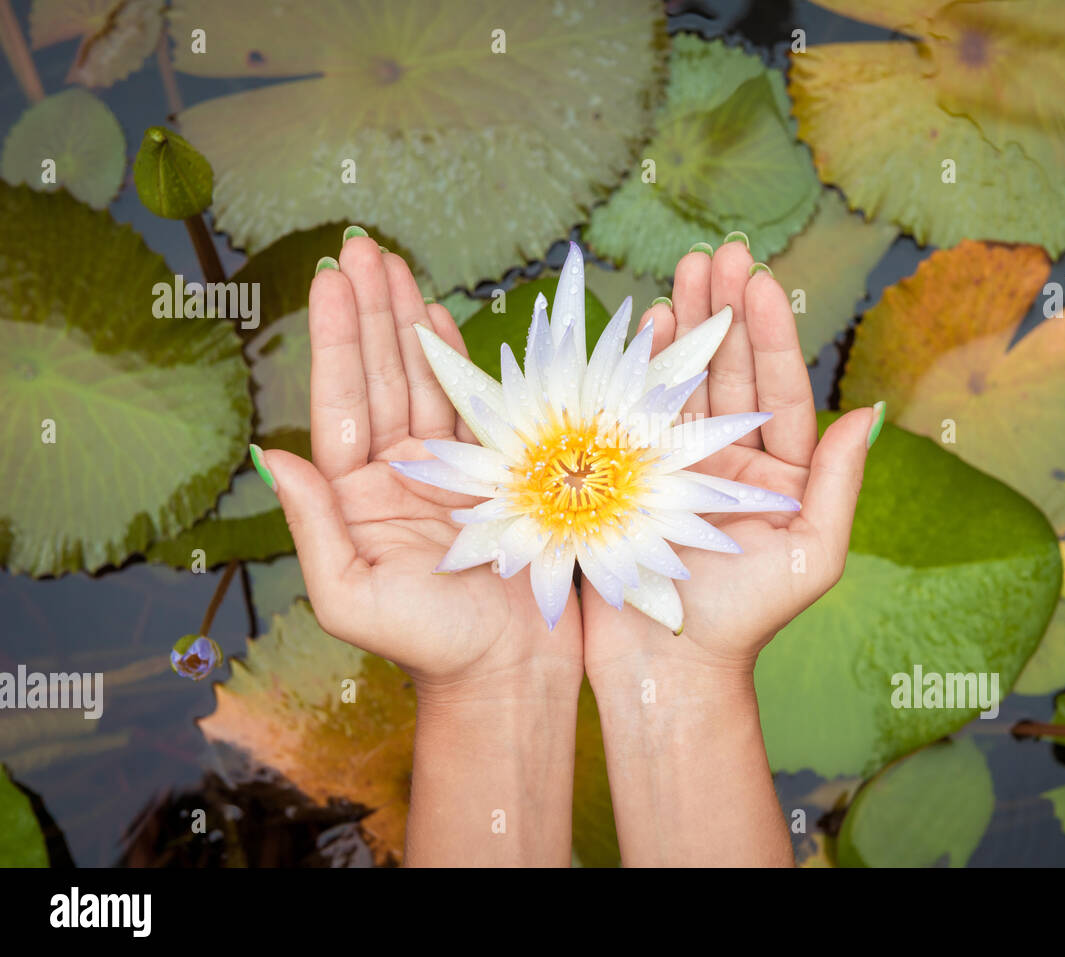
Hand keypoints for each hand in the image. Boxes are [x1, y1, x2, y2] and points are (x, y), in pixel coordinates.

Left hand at [255, 234, 582, 689]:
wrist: (510, 670)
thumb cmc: (429, 645)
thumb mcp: (350, 596)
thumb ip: (312, 525)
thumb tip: (271, 453)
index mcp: (358, 496)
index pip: (341, 402)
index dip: (335, 339)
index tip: (329, 279)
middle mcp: (397, 473)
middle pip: (378, 375)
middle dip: (368, 310)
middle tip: (360, 246)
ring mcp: (447, 469)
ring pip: (422, 379)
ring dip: (405, 320)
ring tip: (392, 263)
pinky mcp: (496, 472)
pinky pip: (472, 405)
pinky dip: (456, 358)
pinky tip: (438, 316)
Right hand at [579, 237, 878, 865]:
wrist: (667, 663)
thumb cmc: (745, 620)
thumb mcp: (812, 556)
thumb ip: (839, 484)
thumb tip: (868, 412)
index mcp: (777, 474)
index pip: (775, 388)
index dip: (767, 333)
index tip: (758, 280)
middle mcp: (727, 458)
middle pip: (728, 370)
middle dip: (723, 310)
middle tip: (719, 253)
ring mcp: (675, 463)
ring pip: (683, 379)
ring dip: (683, 324)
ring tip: (683, 272)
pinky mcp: (629, 474)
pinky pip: (636, 409)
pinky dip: (639, 366)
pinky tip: (643, 324)